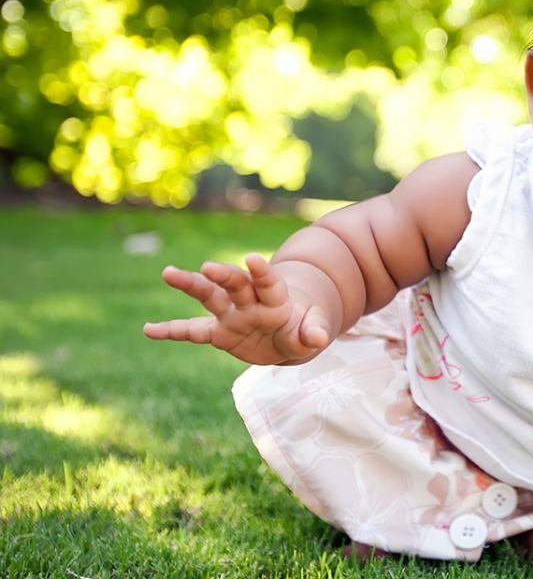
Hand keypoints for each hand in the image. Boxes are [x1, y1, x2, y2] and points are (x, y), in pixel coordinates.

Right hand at [143, 253, 332, 364]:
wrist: (287, 335)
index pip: (269, 283)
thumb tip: (318, 338)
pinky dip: (171, 331)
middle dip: (223, 275)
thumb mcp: (311, 332)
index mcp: (277, 299)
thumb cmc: (302, 328)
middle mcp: (250, 302)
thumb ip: (314, 332)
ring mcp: (232, 315)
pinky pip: (192, 331)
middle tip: (208, 267)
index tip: (252, 258)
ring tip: (168, 272)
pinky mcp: (219, 332)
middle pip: (236, 285)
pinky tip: (148, 330)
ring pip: (210, 297)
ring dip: (191, 285)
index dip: (262, 272)